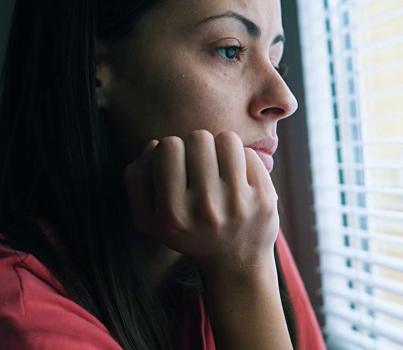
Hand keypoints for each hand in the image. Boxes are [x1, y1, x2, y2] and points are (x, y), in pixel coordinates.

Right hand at [124, 130, 279, 276]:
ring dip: (221, 148)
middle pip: (198, 138)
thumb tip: (154, 144)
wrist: (236, 264)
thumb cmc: (190, 233)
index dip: (172, 150)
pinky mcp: (264, 198)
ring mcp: (239, 203)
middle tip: (202, 166)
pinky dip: (243, 161)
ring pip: (227, 139)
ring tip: (220, 167)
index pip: (168, 147)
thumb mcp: (149, 220)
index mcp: (173, 214)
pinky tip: (239, 180)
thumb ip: (137, 180)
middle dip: (198, 146)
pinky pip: (250, 154)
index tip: (179, 166)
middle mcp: (206, 209)